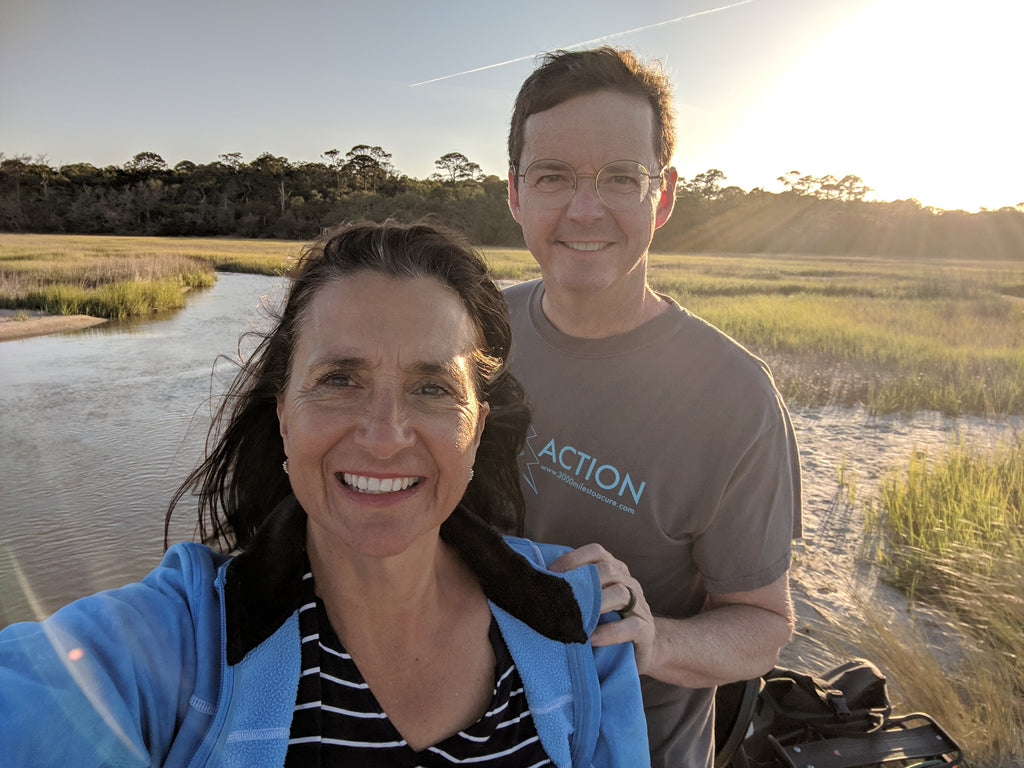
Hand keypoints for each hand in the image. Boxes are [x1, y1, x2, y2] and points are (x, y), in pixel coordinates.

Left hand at [549, 543, 656, 673]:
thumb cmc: (607, 622)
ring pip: (621, 593)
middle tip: (559, 596)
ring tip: (576, 618)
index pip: (596, 552)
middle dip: (581, 581)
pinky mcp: (646, 630)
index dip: (573, 558)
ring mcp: (640, 606)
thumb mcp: (592, 602)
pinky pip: (631, 626)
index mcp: (615, 570)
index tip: (551, 573)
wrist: (640, 650)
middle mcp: (629, 583)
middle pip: (608, 570)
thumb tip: (539, 582)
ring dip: (595, 604)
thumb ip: (575, 590)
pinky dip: (609, 632)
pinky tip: (591, 638)